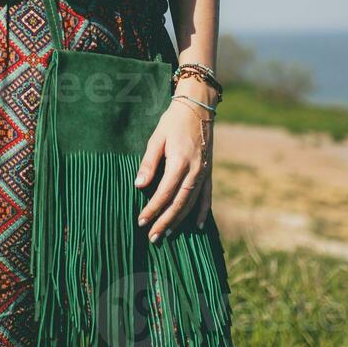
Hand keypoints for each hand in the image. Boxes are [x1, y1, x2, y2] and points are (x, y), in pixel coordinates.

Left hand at [133, 95, 215, 243]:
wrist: (198, 109)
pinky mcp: (209, 172)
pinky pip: (207, 196)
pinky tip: (199, 226)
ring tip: (168, 234)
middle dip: (165, 222)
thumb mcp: (156, 138)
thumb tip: (138, 185)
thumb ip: (148, 163)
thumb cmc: (173, 122)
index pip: (164, 193)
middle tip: (153, 238)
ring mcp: (204, 173)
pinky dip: (204, 212)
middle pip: (179, 203)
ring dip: (180, 220)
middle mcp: (194, 171)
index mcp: (179, 162)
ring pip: (192, 203)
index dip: (153, 209)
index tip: (141, 221)